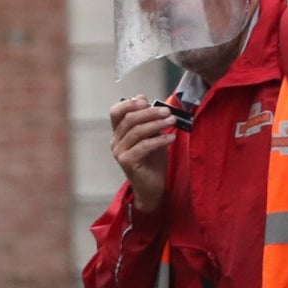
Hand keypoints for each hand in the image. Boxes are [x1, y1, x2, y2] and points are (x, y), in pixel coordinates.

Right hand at [109, 96, 175, 212]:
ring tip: (172, 121)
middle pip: (130, 119)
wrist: (152, 187)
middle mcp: (115, 141)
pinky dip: (159, 140)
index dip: (129, 103)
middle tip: (167, 111)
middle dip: (150, 112)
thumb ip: (150, 122)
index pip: (116, 112)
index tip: (145, 100)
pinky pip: (144, 145)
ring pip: (137, 131)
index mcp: (119, 133)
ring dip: (157, 124)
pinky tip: (171, 138)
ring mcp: (119, 152)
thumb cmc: (152, 162)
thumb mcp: (152, 137)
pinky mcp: (127, 162)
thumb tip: (153, 104)